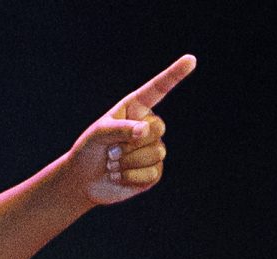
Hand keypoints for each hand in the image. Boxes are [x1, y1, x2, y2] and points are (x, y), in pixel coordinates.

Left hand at [62, 55, 194, 205]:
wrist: (85, 179)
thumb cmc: (89, 149)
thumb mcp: (99, 134)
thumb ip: (121, 128)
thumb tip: (146, 131)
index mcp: (135, 108)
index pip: (158, 89)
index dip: (175, 75)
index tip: (191, 59)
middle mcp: (148, 125)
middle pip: (158, 128)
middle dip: (132, 142)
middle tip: (111, 150)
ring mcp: (154, 149)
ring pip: (155, 153)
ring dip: (128, 162)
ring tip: (113, 164)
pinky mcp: (154, 171)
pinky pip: (152, 173)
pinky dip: (130, 177)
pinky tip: (119, 176)